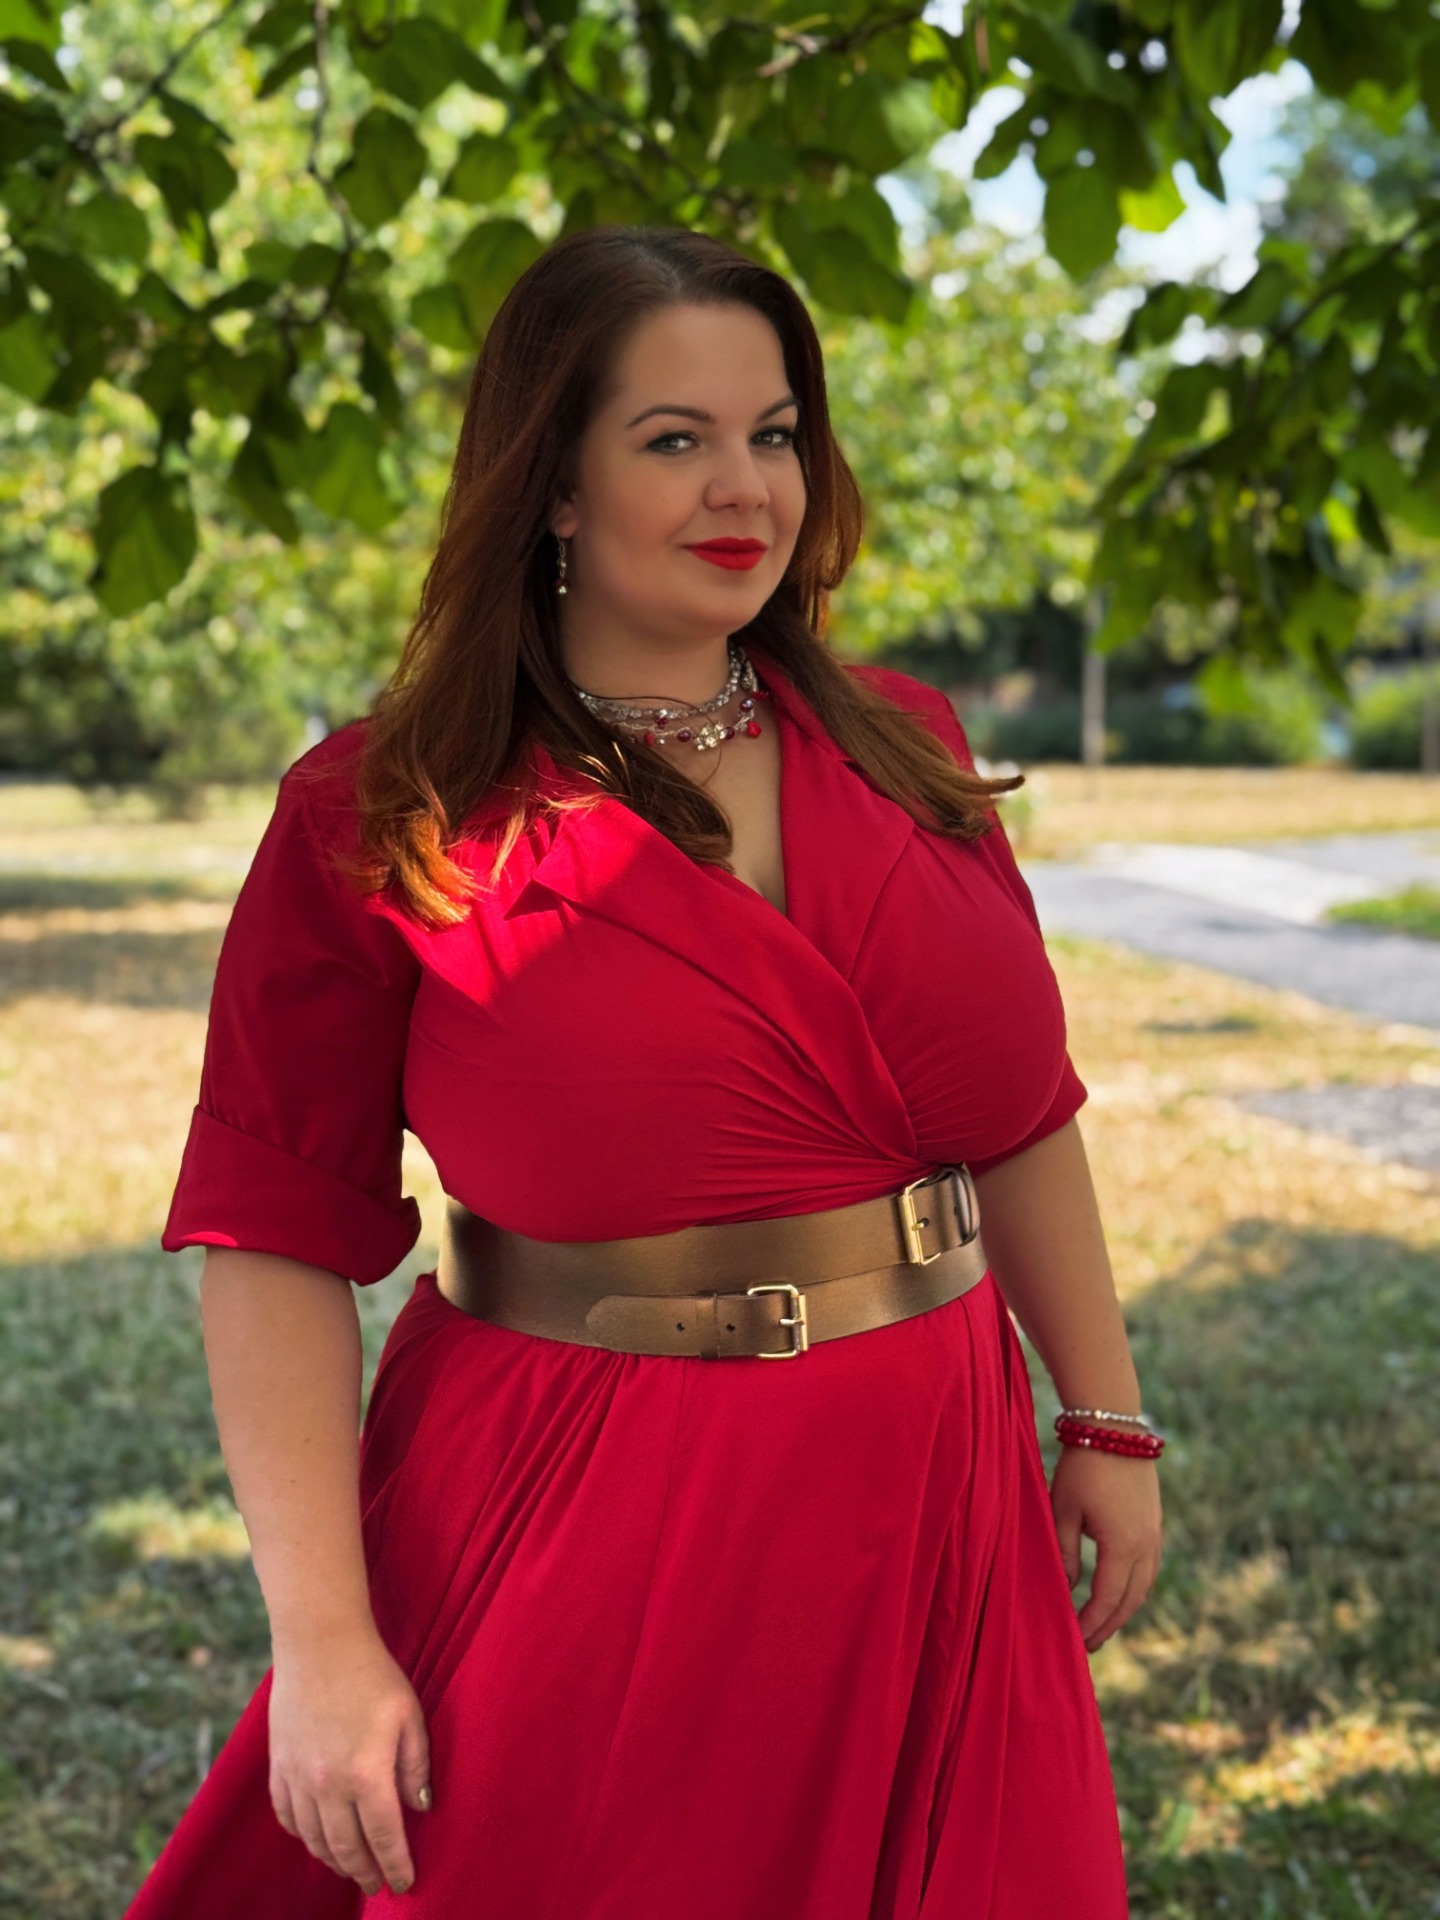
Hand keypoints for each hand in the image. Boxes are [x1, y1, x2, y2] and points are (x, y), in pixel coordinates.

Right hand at [268, 1627, 431, 1896]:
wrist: (319, 1642)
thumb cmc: (372, 1675)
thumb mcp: (409, 1715)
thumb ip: (416, 1765)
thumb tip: (420, 1807)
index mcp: (366, 1773)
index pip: (385, 1837)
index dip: (396, 1865)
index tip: (404, 1884)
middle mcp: (328, 1785)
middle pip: (347, 1847)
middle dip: (365, 1872)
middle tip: (377, 1885)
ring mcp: (298, 1778)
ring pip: (314, 1839)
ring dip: (334, 1860)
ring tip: (352, 1868)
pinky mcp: (279, 1766)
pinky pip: (287, 1816)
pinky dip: (303, 1835)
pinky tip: (316, 1838)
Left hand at [1049, 1446, 1162, 1652]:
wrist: (1114, 1427)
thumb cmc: (1082, 1467)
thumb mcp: (1062, 1510)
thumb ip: (1065, 1553)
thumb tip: (1068, 1588)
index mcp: (1123, 1544)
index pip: (1107, 1598)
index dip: (1091, 1622)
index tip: (1074, 1639)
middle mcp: (1146, 1544)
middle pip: (1130, 1599)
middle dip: (1109, 1624)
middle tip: (1087, 1645)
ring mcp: (1154, 1533)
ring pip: (1144, 1585)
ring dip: (1124, 1608)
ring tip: (1101, 1625)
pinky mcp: (1154, 1523)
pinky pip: (1148, 1567)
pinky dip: (1134, 1587)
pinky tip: (1118, 1592)